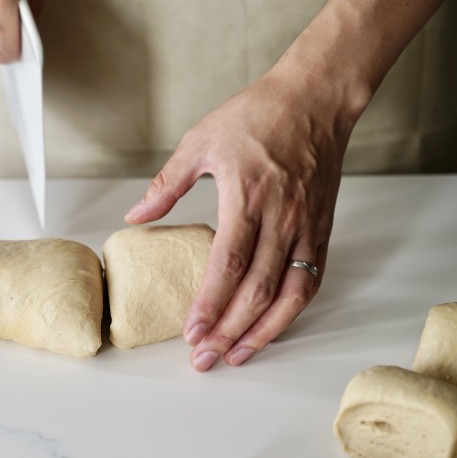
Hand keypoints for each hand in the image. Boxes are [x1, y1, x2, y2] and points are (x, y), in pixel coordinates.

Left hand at [125, 65, 354, 371]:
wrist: (316, 99)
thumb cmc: (257, 115)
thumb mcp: (201, 140)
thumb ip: (167, 184)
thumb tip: (135, 216)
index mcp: (248, 197)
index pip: (227, 265)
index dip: (210, 304)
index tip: (191, 333)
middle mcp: (281, 219)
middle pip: (256, 290)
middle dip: (229, 331)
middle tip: (204, 358)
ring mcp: (306, 228)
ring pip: (288, 295)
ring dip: (263, 332)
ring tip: (236, 356)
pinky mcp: (321, 230)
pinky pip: (310, 281)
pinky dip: (291, 311)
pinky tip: (272, 328)